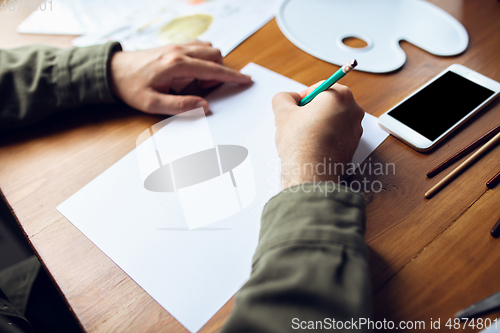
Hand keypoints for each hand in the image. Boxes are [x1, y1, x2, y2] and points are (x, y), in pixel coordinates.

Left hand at [109, 40, 251, 114]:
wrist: (113, 71)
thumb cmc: (131, 88)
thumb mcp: (152, 104)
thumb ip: (180, 106)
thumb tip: (204, 106)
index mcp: (177, 65)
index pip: (213, 70)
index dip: (232, 76)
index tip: (246, 80)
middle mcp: (179, 51)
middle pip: (215, 55)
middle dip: (219, 73)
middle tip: (204, 90)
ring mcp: (177, 46)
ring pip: (208, 49)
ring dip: (211, 65)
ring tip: (196, 83)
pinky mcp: (174, 46)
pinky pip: (198, 47)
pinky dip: (203, 59)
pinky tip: (192, 73)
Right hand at [272, 82, 363, 188]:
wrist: (311, 174)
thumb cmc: (301, 144)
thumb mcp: (283, 112)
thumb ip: (284, 97)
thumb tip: (288, 98)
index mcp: (341, 95)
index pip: (318, 88)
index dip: (302, 98)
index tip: (295, 108)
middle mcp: (354, 111)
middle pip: (327, 104)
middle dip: (311, 111)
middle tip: (297, 123)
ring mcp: (356, 130)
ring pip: (332, 121)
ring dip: (318, 125)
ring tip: (303, 137)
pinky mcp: (353, 147)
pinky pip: (336, 136)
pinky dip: (325, 138)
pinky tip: (312, 147)